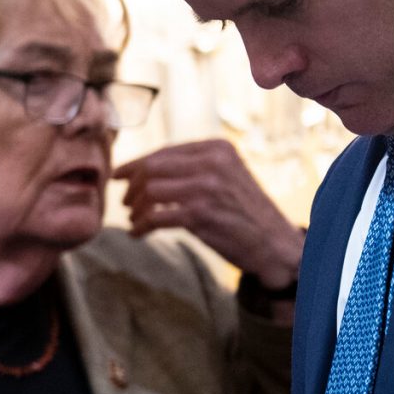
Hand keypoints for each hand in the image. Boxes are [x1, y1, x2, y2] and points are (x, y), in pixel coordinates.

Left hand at [114, 139, 304, 289]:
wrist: (275, 244)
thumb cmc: (244, 212)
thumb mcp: (225, 177)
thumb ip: (193, 168)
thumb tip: (146, 167)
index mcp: (217, 149)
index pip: (164, 152)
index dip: (135, 164)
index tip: (118, 175)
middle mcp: (212, 163)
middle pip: (151, 168)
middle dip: (132, 186)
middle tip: (126, 202)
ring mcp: (206, 188)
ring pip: (150, 191)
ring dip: (136, 208)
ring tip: (134, 219)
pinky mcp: (200, 214)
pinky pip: (155, 217)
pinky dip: (141, 226)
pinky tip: (137, 233)